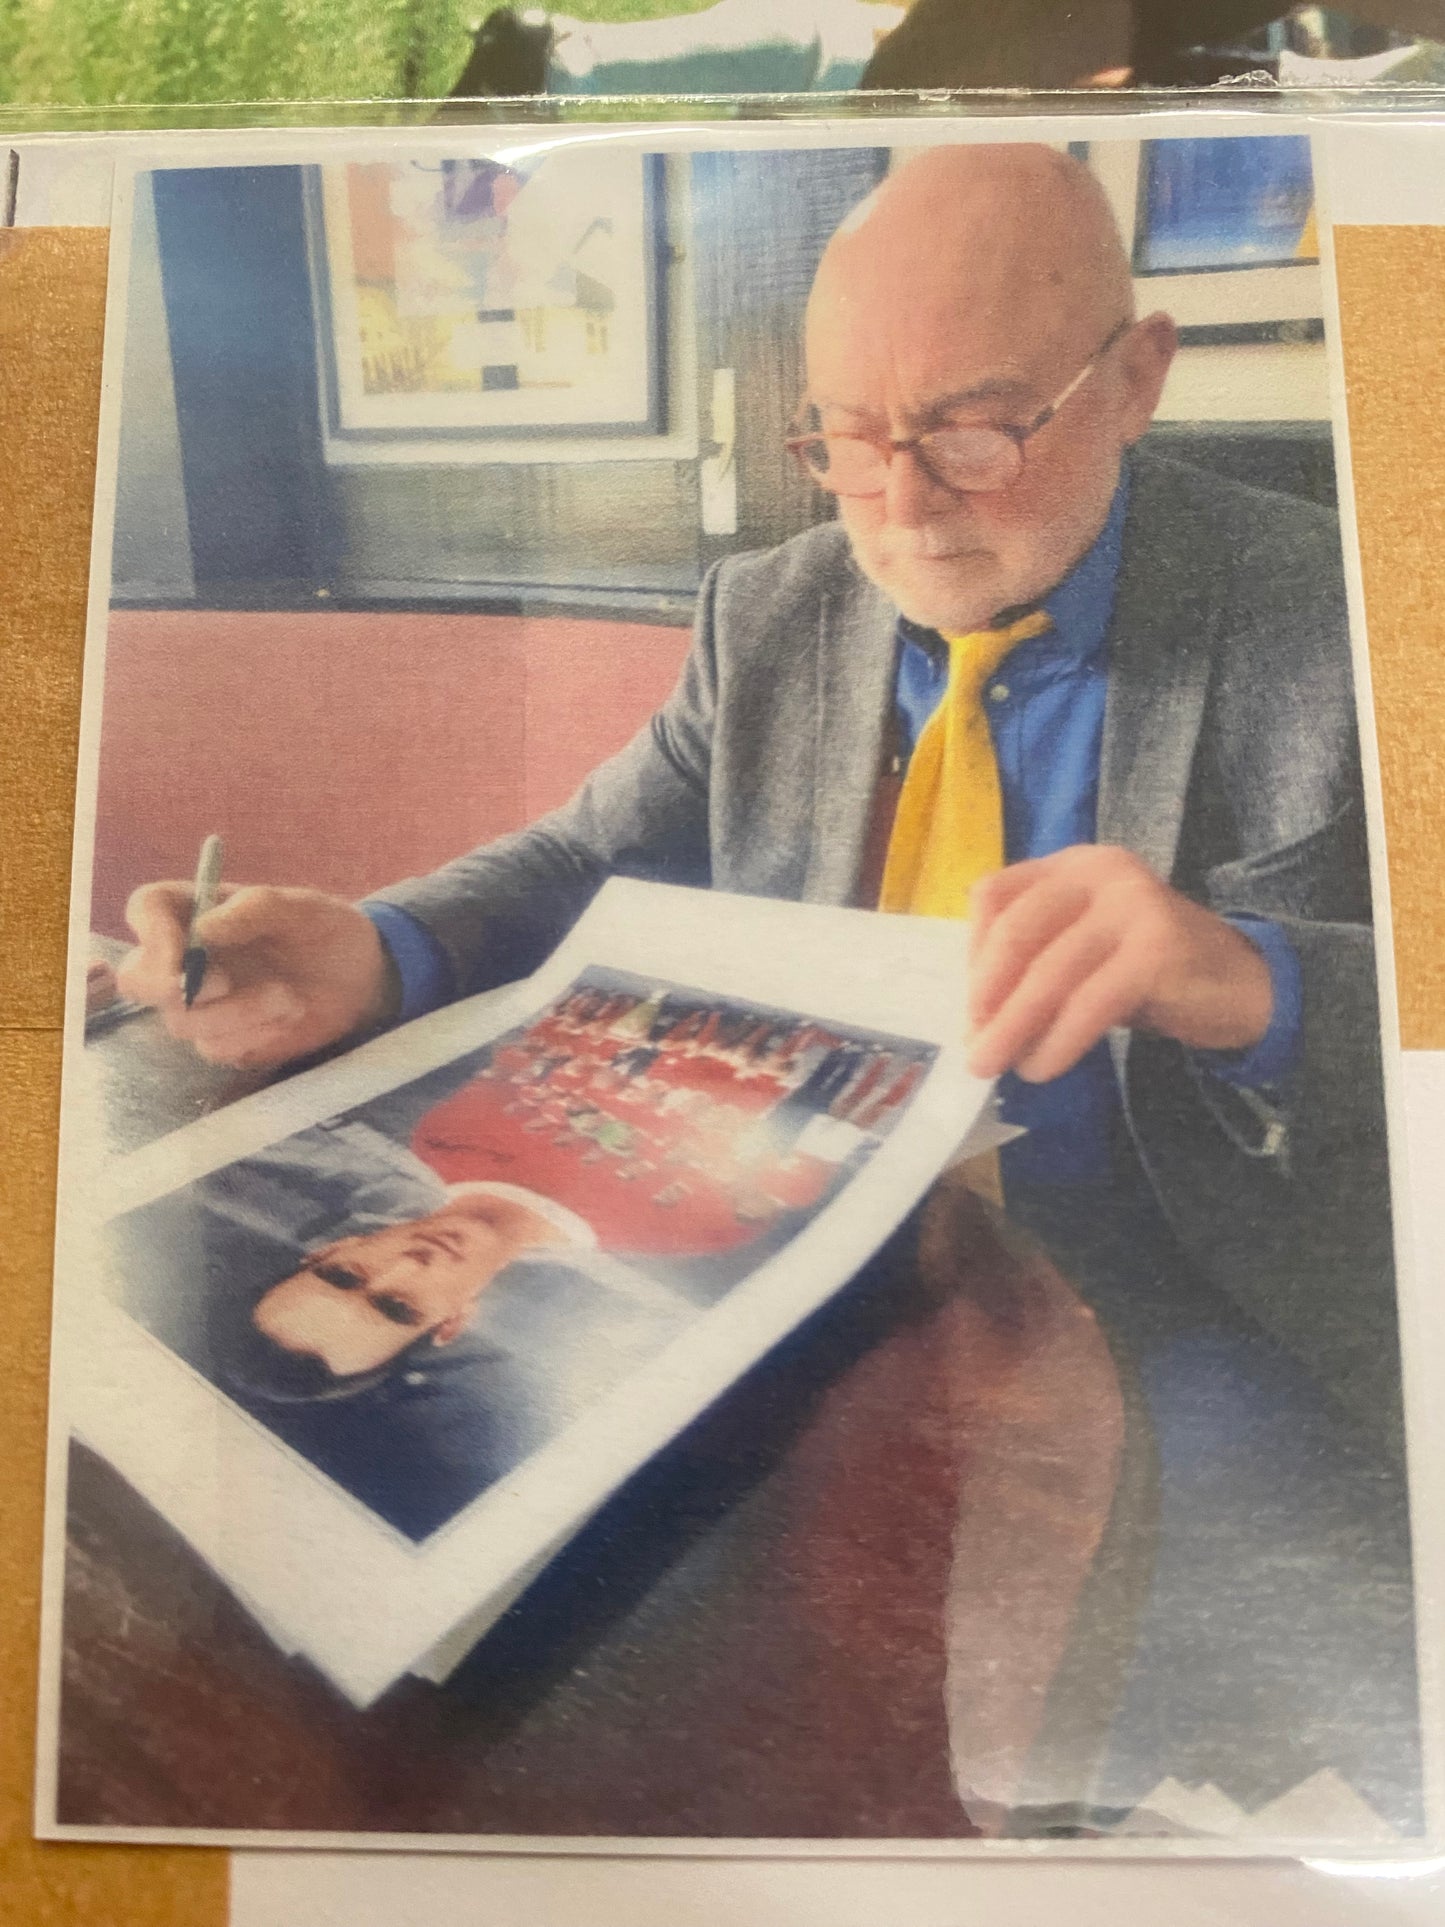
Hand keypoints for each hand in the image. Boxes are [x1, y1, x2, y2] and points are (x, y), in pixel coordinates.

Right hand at [117, 881, 393, 1069]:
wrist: (361, 979)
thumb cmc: (325, 930)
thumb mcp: (303, 908)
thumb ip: (255, 909)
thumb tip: (202, 929)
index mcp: (194, 909)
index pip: (146, 909)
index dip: (152, 930)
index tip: (184, 949)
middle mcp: (184, 957)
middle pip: (136, 978)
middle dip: (169, 986)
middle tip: (223, 984)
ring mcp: (198, 1003)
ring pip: (181, 1020)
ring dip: (239, 1012)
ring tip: (292, 997)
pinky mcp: (221, 1038)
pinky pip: (215, 1047)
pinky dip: (255, 1035)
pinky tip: (291, 1017)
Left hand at [966, 845, 1273, 1083]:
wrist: (1246, 986)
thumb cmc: (1151, 973)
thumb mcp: (1085, 949)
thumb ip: (1035, 960)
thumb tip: (974, 1015)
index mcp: (1074, 865)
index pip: (997, 895)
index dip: (973, 952)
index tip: (972, 1005)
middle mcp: (1101, 872)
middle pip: (1017, 931)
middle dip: (986, 996)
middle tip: (973, 1046)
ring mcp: (1133, 906)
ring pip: (1049, 972)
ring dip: (1014, 1027)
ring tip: (996, 1065)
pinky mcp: (1158, 950)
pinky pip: (1089, 1003)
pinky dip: (1059, 1041)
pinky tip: (1044, 1067)